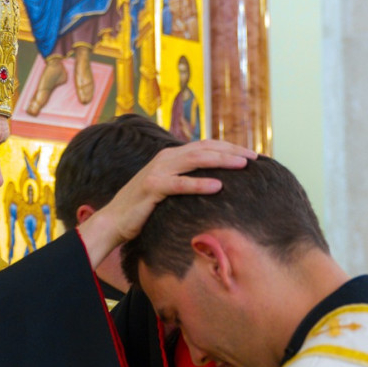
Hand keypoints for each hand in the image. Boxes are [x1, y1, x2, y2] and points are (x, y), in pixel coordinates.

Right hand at [78, 140, 256, 267]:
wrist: (113, 221)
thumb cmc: (143, 209)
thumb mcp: (167, 189)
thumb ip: (185, 180)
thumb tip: (212, 183)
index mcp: (170, 157)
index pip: (205, 146)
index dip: (228, 147)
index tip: (250, 154)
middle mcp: (165, 159)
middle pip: (204, 148)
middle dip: (231, 151)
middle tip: (254, 157)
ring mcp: (158, 171)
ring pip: (195, 160)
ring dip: (221, 161)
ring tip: (243, 165)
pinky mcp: (152, 187)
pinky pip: (180, 184)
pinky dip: (199, 184)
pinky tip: (218, 186)